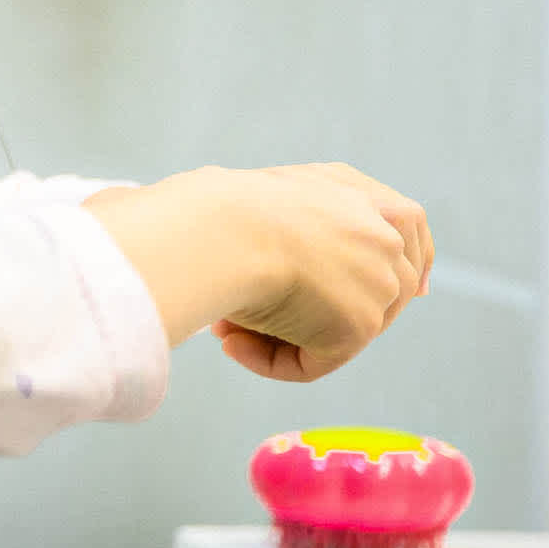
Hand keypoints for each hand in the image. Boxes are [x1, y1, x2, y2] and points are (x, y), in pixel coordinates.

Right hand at [87, 165, 428, 383]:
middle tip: (251, 316)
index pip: (404, 224)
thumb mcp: (239, 198)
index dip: (396, 261)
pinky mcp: (361, 323)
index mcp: (347, 186)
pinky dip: (272, 360)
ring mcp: (378, 274)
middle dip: (318, 311)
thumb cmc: (197, 211)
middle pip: (384, 287)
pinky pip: (316, 361)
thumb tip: (144, 221)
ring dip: (285, 334)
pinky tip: (228, 340)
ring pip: (343, 328)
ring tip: (225, 325)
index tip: (386, 292)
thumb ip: (258, 220)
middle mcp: (376, 225)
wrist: (211, 228)